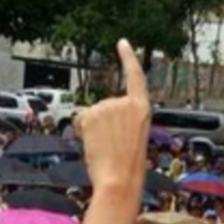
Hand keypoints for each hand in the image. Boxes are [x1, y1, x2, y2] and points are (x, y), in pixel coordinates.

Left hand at [77, 40, 149, 196]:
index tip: (122, 44)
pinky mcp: (92, 114)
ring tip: (104, 148)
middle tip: (111, 146)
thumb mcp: (134, 138)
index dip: (128, 59)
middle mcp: (125, 103)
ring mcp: (107, 107)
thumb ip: (122, 121)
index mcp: (142, 109)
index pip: (135, 77)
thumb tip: (98, 116)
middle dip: (103, 123)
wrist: (119, 180)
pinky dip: (82, 132)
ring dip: (93, 130)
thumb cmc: (128, 167)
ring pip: (92, 114)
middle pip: (106, 106)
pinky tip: (93, 145)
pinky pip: (81, 120)